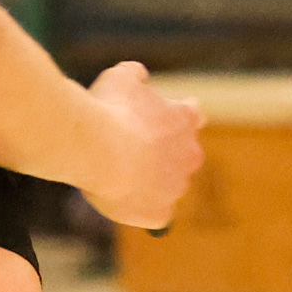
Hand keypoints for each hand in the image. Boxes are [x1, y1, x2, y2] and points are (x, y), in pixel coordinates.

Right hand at [82, 62, 206, 232]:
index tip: (163, 119)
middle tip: (135, 150)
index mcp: (185, 120)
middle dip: (166, 153)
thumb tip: (139, 76)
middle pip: (186, 154)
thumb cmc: (109, 110)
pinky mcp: (160, 214)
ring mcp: (176, 187)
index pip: (195, 115)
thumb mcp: (121, 77)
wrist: (96, 148)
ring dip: (151, 182)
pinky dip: (141, 210)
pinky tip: (120, 200)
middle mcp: (190, 155)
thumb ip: (135, 77)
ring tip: (119, 175)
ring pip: (169, 186)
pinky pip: (155, 216)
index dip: (178, 116)